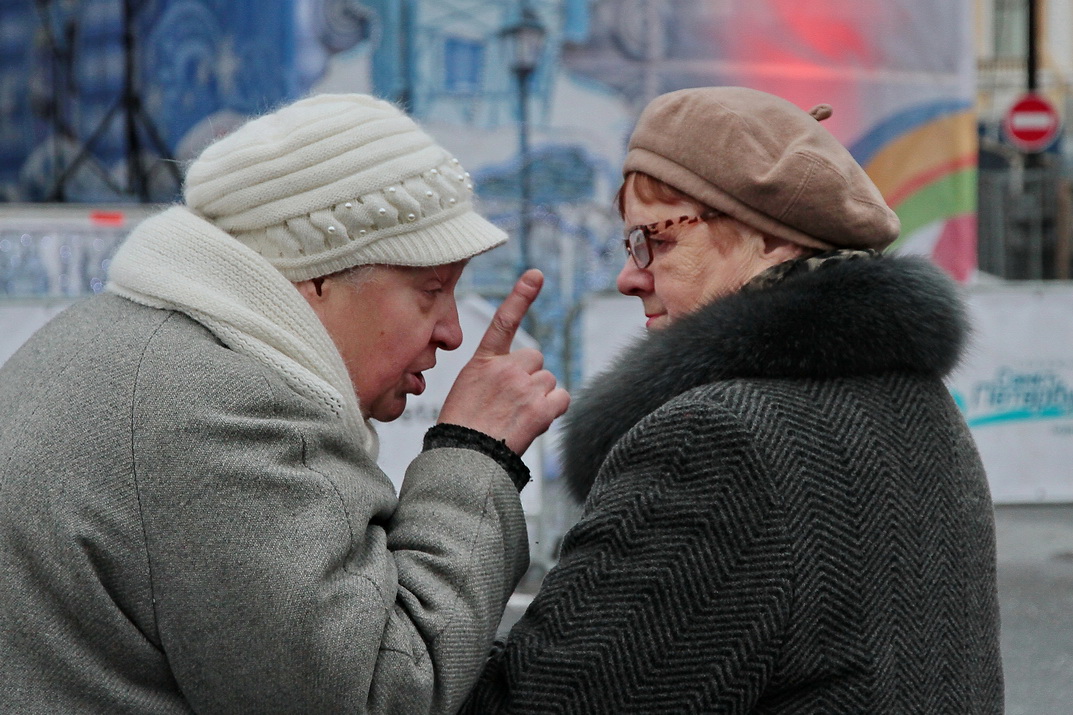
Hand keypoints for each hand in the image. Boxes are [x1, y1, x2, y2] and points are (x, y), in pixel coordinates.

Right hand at [439, 269, 569, 454]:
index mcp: (483, 361)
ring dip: (540, 396)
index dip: (521, 296)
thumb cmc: (462, 427)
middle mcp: (506, 368)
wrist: (465, 457)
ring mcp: (524, 387)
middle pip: (536, 359)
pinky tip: (533, 422)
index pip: (504, 321)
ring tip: (516, 417)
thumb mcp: (467, 389)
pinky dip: (553, 409)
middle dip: (529, 377)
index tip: (536, 275)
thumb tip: (522, 376)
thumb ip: (494, 374)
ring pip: (548, 380)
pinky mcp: (540, 409)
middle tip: (509, 402)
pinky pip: (562, 398)